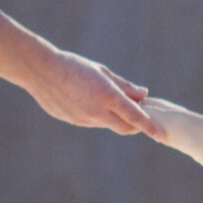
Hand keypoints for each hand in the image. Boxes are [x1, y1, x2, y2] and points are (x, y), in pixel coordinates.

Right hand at [23, 49, 161, 138]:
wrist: (39, 70)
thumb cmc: (73, 66)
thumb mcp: (102, 72)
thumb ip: (124, 86)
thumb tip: (144, 94)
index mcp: (107, 96)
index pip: (136, 117)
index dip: (151, 127)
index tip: (163, 136)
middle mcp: (97, 112)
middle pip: (126, 128)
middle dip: (135, 125)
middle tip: (139, 115)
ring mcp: (84, 119)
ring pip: (107, 124)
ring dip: (113, 117)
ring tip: (102, 98)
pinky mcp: (73, 121)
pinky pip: (91, 122)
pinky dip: (96, 115)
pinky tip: (84, 99)